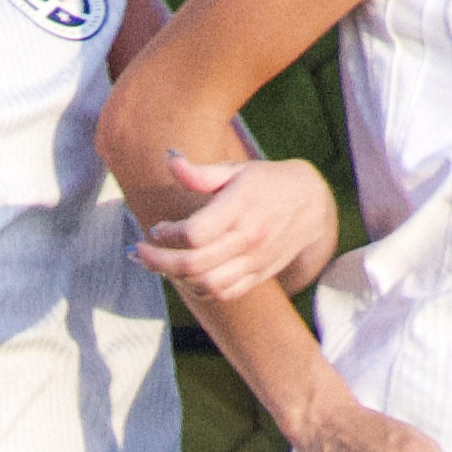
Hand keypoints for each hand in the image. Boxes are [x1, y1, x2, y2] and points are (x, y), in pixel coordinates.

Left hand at [136, 149, 334, 305]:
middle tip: (138, 252)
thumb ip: (199, 173)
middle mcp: (248, 239)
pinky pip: (224, 293)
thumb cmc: (266, 182)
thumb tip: (169, 158)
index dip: (167, 234)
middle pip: (194, 264)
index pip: (195, 233)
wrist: (312, 204)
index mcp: (240, 208)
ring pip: (207, 285)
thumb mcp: (235, 170)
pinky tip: (185, 276)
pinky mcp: (258, 275)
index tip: (157, 227)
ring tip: (159, 264)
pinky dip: (198, 289)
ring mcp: (254, 261)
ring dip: (176, 278)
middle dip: (158, 262)